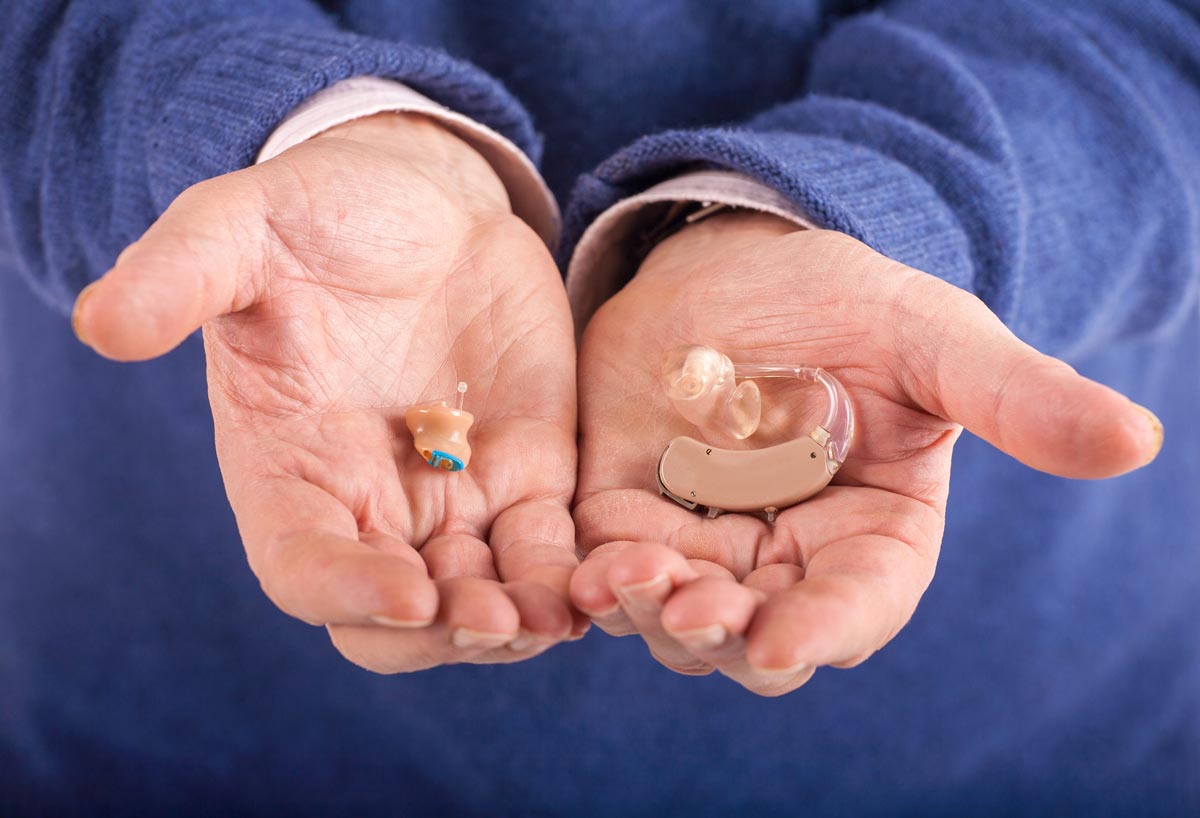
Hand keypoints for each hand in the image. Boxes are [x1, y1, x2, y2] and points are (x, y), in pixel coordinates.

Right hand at [72, 112, 586, 670]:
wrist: (420, 204)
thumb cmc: (317, 218)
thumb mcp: (243, 231)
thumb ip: (183, 277)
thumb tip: (99, 325)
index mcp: (289, 471)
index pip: (305, 567)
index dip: (348, 591)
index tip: (407, 590)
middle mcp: (370, 505)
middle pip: (400, 614)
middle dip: (446, 630)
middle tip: (498, 622)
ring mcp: (455, 497)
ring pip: (484, 595)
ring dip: (521, 618)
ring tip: (562, 615)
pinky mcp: (527, 475)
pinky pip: (549, 546)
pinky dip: (572, 572)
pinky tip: (607, 578)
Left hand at [570, 211, 1160, 694]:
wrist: (740, 267)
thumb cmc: (852, 305)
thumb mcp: (933, 340)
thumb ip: (1016, 397)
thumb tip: (1138, 439)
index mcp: (871, 540)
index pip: (855, 609)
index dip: (822, 631)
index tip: (785, 644)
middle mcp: (785, 562)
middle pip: (752, 639)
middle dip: (719, 635)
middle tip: (690, 607)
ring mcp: (702, 543)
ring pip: (671, 619)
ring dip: (645, 613)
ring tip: (620, 576)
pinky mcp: (628, 514)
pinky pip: (606, 572)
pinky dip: (591, 581)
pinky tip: (574, 569)